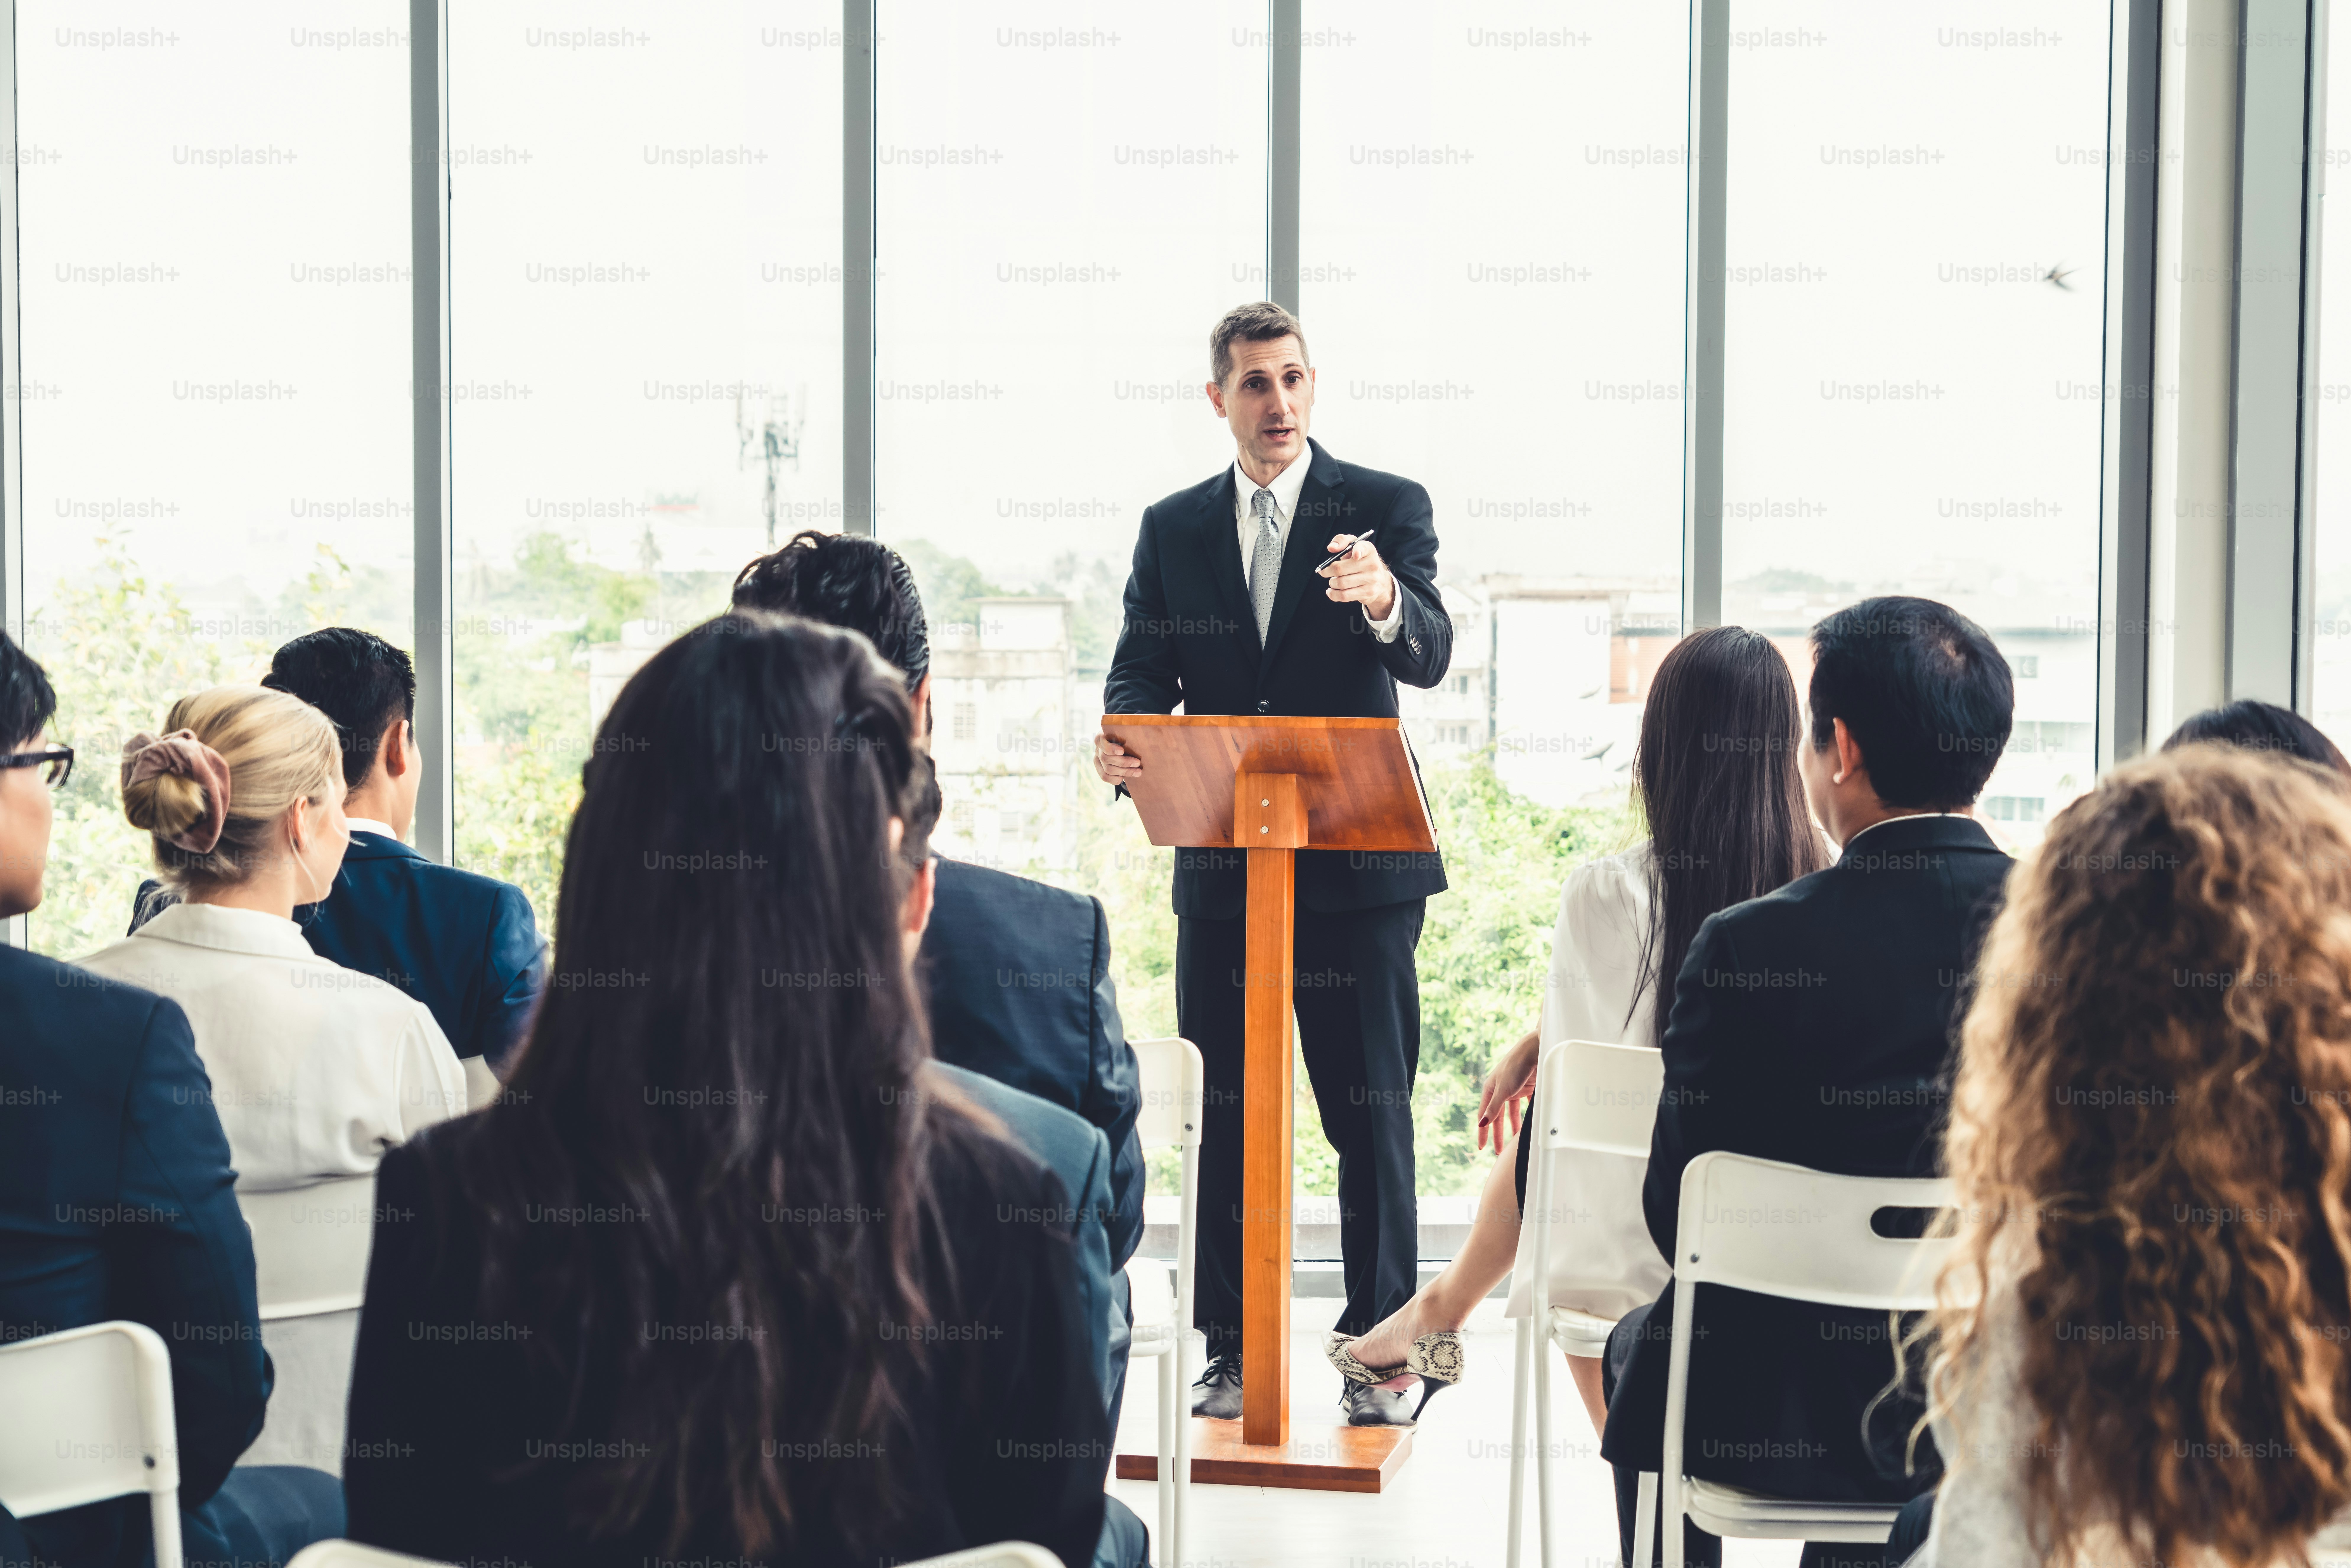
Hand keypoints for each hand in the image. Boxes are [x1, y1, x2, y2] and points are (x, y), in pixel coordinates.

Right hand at [1094, 731, 1141, 785]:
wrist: (1122, 747)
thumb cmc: (1127, 738)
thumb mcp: (1127, 733)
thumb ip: (1132, 732)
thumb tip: (1150, 729)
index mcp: (1101, 737)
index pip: (1100, 741)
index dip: (1110, 748)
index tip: (1122, 750)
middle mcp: (1098, 749)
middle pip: (1106, 758)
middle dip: (1123, 762)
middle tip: (1138, 763)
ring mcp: (1098, 760)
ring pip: (1108, 769)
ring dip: (1124, 771)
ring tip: (1138, 771)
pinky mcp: (1100, 769)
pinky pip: (1105, 777)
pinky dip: (1116, 779)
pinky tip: (1125, 778)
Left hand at [1322, 534, 1395, 620]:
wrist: (1378, 581)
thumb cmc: (1359, 560)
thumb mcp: (1353, 546)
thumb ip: (1341, 541)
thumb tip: (1331, 548)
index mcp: (1369, 550)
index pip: (1363, 548)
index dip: (1358, 551)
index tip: (1355, 555)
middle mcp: (1372, 564)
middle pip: (1341, 569)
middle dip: (1327, 571)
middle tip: (1324, 571)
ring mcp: (1371, 580)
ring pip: (1341, 583)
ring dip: (1332, 582)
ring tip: (1333, 581)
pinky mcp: (1367, 593)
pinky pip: (1344, 596)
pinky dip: (1333, 594)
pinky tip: (1331, 591)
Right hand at [1475, 1027, 1541, 1154]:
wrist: (1535, 1050)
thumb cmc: (1516, 1066)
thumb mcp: (1503, 1090)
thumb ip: (1493, 1108)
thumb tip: (1481, 1124)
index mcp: (1490, 1089)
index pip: (1484, 1115)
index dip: (1482, 1132)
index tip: (1481, 1147)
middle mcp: (1500, 1090)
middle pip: (1497, 1117)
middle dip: (1498, 1134)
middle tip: (1499, 1151)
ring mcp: (1513, 1089)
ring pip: (1511, 1113)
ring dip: (1512, 1127)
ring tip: (1514, 1142)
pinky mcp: (1526, 1088)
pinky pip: (1524, 1107)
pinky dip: (1525, 1116)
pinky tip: (1528, 1125)